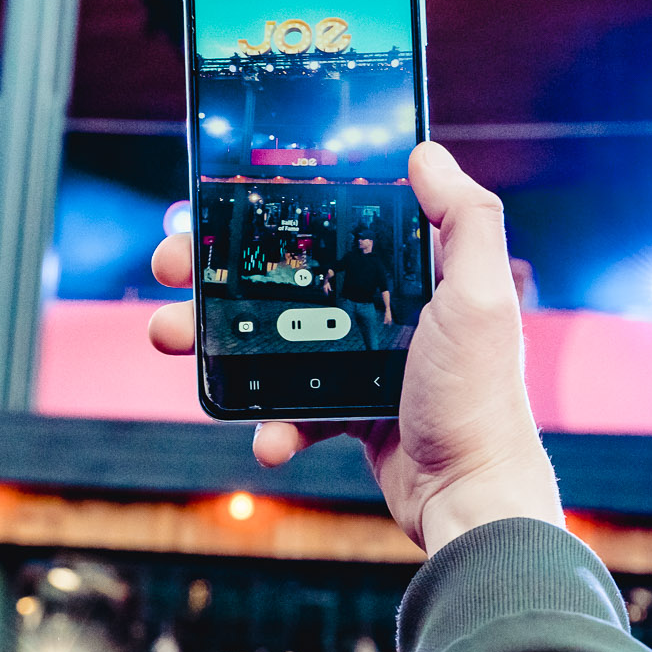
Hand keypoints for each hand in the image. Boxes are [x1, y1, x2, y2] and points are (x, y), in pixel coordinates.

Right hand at [147, 142, 562, 554]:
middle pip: (284, 275)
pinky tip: (267, 436)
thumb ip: (466, 221)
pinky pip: (289, 405)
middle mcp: (385, 309)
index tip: (216, 204)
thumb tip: (426, 153)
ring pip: (272, 338)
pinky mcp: (347, 409)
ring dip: (216, 338)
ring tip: (174, 337)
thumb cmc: (480, 398)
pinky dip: (268, 420)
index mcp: (412, 273)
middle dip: (218, 272)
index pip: (329, 223)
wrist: (470, 499)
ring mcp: (362, 360)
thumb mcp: (480, 298)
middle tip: (171, 269)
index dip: (272, 210)